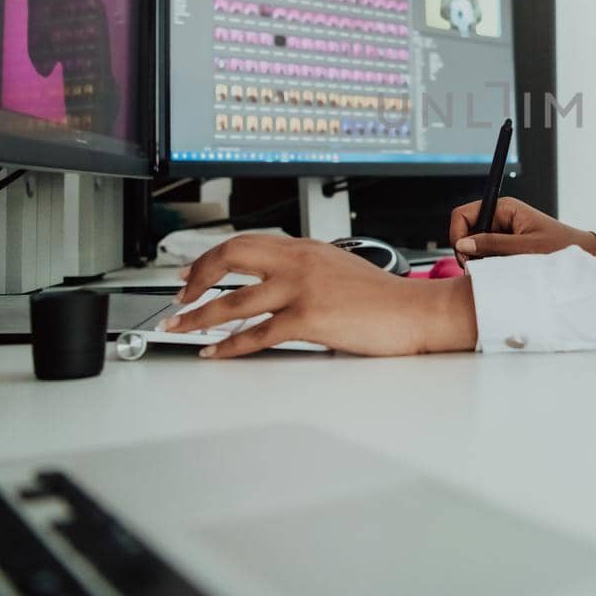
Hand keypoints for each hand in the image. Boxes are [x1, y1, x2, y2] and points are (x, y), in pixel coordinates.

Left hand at [166, 233, 476, 358]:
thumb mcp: (340, 270)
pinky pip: (256, 334)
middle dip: (196, 278)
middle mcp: (300, 262)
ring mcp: (303, 288)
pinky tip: (215, 353)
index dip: (211, 257)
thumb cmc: (386, 300)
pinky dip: (228, 346)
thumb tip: (275, 287)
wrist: (417, 312)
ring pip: (234, 300)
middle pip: (231, 257)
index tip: (191, 272)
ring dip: (199, 316)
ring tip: (180, 329)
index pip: (246, 242)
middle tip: (179, 297)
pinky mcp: (309, 318)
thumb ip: (306, 272)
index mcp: (307, 249)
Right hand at [447, 196, 595, 265]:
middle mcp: (501, 217)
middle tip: (477, 268)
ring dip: (478, 259)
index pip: (463, 214)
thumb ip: (493, 244)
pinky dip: (487, 264)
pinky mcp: (505, 245)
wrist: (584, 255)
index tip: (464, 256)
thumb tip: (463, 244)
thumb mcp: (525, 248)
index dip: (458, 235)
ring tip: (495, 269)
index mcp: (504, 208)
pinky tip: (498, 270)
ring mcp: (502, 231)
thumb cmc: (561, 248)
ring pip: (474, 245)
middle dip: (467, 250)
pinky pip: (485, 253)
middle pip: (465, 231)